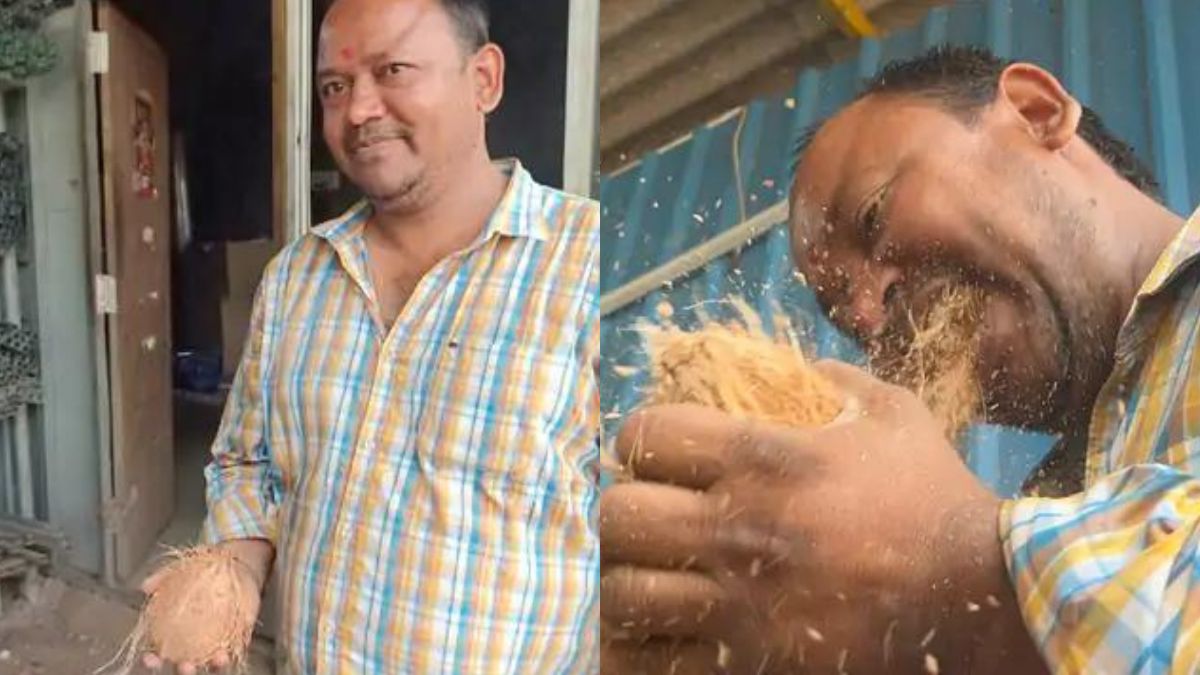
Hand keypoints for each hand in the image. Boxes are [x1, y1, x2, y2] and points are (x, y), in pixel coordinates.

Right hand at [140, 539, 270, 673]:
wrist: (233, 564)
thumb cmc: (201, 572)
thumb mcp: (178, 572)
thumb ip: (160, 580)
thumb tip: (145, 586)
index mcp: (175, 629)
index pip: (160, 649)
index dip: (152, 658)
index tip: (150, 658)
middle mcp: (194, 639)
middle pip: (185, 661)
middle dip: (184, 668)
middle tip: (185, 665)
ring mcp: (216, 639)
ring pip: (211, 660)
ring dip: (213, 664)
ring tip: (216, 659)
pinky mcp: (236, 634)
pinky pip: (233, 648)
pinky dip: (230, 652)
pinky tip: (228, 651)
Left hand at [600, 360, 1044, 673]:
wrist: (984, 598)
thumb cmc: (934, 499)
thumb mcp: (894, 414)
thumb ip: (837, 379)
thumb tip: (801, 365)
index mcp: (764, 460)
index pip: (647, 435)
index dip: (639, 439)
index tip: (653, 452)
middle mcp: (740, 529)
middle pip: (619, 516)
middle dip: (623, 511)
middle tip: (646, 516)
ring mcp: (740, 605)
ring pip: (624, 594)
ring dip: (628, 581)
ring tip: (648, 576)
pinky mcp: (748, 665)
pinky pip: (655, 661)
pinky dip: (645, 645)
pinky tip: (664, 628)